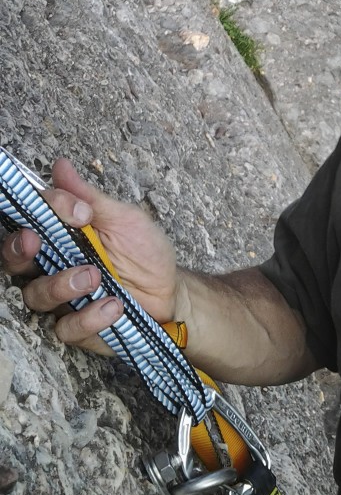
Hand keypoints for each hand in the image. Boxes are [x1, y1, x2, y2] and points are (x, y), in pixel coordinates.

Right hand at [1, 158, 177, 353]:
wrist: (171, 292)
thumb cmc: (145, 251)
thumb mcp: (124, 219)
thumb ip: (90, 198)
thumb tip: (60, 166)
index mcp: (62, 236)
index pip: (33, 220)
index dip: (44, 211)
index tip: (76, 210)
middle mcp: (53, 266)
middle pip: (15, 261)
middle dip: (19, 249)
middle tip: (35, 241)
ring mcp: (62, 299)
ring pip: (36, 295)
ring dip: (62, 284)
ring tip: (95, 277)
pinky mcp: (75, 328)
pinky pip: (65, 328)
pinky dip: (89, 317)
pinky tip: (113, 306)